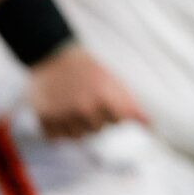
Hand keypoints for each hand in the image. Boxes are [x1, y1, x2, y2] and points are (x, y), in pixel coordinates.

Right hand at [28, 44, 146, 139]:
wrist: (55, 56)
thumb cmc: (89, 69)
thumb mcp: (114, 81)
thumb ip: (130, 104)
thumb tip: (149, 125)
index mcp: (105, 97)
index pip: (120, 121)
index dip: (118, 113)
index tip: (113, 105)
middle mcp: (84, 109)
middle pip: (99, 130)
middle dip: (98, 118)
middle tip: (90, 101)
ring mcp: (63, 115)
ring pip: (78, 137)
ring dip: (78, 126)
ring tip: (75, 107)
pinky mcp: (44, 119)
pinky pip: (56, 138)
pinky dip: (59, 130)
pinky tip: (61, 114)